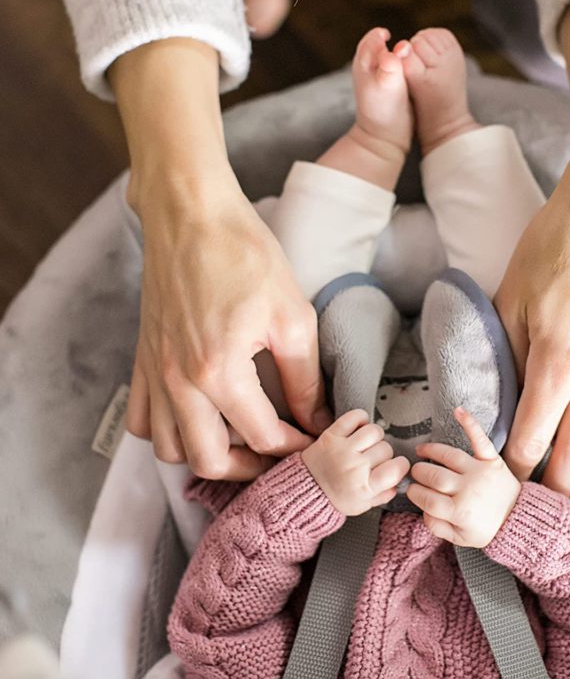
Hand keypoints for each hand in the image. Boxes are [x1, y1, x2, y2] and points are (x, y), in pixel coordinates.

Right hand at [127, 182, 329, 479]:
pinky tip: (196, 416)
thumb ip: (303, 377)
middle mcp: (177, 382)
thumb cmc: (244, 254)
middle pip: (209, 461)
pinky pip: (140, 421)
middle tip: (279, 453)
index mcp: (218, 372)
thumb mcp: (291, 315)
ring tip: (240, 439)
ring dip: (206, 455)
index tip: (315, 440)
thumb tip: (316, 419)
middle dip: (251, 468)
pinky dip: (167, 431)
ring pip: (169, 449)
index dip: (296, 447)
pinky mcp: (142, 359)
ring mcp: (154, 373)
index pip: (262, 438)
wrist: (191, 214)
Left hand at [302, 409, 409, 515]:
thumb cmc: (335, 498)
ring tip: (365, 444)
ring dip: (373, 437)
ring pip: (374, 431)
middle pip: (386, 449)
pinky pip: (355, 417)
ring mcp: (343, 449)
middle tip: (372, 459)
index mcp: (365, 487)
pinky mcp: (332, 435)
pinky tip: (358, 429)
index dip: (401, 465)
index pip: (396, 468)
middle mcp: (355, 467)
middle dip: (383, 454)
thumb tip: (399, 481)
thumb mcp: (362, 505)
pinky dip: (360, 419)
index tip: (396, 465)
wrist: (306, 490)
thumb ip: (383, 495)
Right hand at [408, 408, 520, 547]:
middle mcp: (468, 489)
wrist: (518, 520)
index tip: (411, 490)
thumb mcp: (460, 538)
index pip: (427, 499)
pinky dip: (469, 423)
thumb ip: (437, 527)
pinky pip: (479, 439)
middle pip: (434, 476)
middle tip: (415, 473)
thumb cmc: (487, 528)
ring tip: (421, 451)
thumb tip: (423, 509)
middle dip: (419, 473)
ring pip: (448, 456)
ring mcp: (479, 471)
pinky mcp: (491, 459)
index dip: (415, 494)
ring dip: (431, 451)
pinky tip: (457, 411)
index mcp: (459, 511)